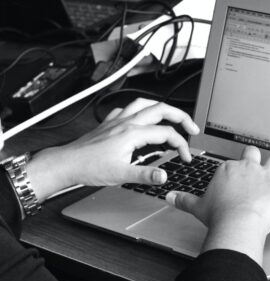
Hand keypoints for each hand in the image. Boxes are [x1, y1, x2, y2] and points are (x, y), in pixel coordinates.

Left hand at [26, 98, 198, 200]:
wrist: (66, 163)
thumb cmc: (89, 168)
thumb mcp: (122, 175)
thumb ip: (146, 175)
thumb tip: (165, 176)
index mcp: (133, 133)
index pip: (167, 134)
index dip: (182, 145)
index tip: (185, 157)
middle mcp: (126, 123)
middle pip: (161, 109)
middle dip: (181, 117)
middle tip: (192, 127)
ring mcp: (117, 121)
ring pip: (144, 104)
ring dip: (161, 108)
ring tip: (171, 116)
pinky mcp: (109, 124)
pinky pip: (127, 109)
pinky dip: (139, 110)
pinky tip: (140, 117)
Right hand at [166, 146, 269, 264]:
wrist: (237, 223)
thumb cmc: (218, 216)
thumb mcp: (197, 207)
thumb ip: (184, 200)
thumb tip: (168, 197)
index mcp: (228, 169)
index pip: (233, 163)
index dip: (236, 171)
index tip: (236, 177)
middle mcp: (249, 168)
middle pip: (253, 152)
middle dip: (257, 157)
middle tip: (258, 165)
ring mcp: (268, 176)